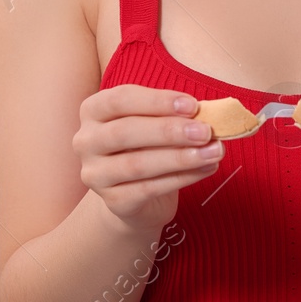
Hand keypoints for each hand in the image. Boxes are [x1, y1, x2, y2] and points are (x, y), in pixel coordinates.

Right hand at [74, 84, 225, 233]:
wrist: (135, 196)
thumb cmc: (147, 147)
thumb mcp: (154, 123)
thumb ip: (173, 115)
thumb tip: (210, 112)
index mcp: (93, 111)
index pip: (120, 99)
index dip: (157, 101)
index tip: (192, 105)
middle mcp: (86, 141)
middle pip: (124, 132)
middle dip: (169, 131)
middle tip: (206, 131)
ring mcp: (95, 175)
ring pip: (137, 164)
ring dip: (180, 157)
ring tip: (214, 152)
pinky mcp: (113, 202)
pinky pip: (148, 189)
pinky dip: (182, 178)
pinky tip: (206, 169)